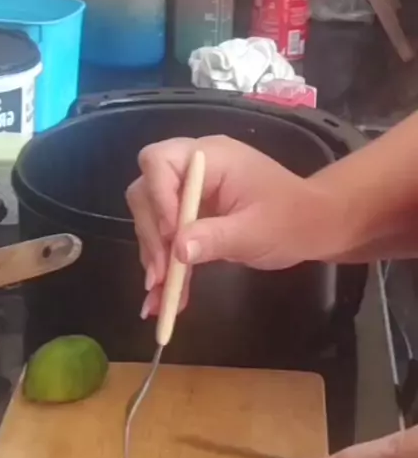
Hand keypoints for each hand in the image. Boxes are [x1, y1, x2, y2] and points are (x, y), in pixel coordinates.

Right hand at [126, 135, 335, 316]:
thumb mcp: (254, 232)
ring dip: (153, 256)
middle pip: (146, 192)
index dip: (157, 197)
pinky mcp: (192, 217)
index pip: (159, 161)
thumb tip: (178, 250)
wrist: (311, 227)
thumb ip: (215, 238)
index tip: (170, 235)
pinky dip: (164, 266)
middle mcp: (193, 169)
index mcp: (211, 158)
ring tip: (160, 294)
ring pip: (151, 219)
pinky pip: (167, 239)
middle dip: (150, 235)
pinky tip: (163, 299)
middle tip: (160, 274)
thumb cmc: (291, 220)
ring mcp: (191, 194)